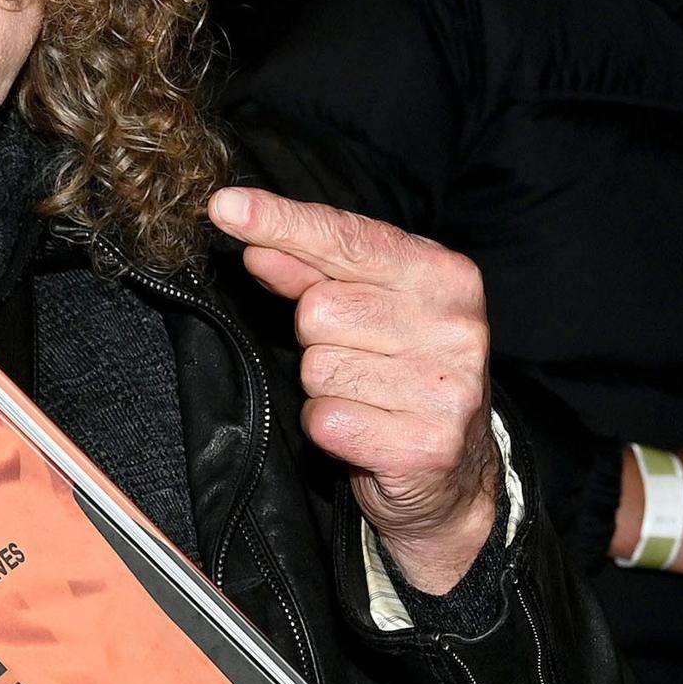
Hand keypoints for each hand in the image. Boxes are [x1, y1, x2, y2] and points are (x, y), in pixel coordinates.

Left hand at [208, 187, 502, 594]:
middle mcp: (454, 327)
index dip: (282, 222)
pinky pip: (325, 420)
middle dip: (317, 337)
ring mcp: (444, 388)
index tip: (226, 207)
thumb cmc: (404, 377)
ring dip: (324, 387)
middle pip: (319, 310)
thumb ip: (313, 273)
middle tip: (358, 360)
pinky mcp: (424, 446)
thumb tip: (256, 243)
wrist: (456, 475)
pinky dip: (329, 428)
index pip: (348, 240)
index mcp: (446, 277)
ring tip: (365, 397)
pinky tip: (365, 430)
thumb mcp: (371, 311)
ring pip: (317, 368)